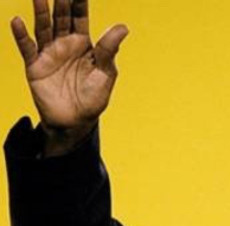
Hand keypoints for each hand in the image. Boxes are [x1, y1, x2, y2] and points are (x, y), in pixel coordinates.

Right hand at [10, 0, 128, 151]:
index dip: (79, 2)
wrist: (76, 122)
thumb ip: (109, 50)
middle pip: (61, 18)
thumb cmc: (94, 98)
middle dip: (60, 2)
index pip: (80, 17)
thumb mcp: (105, 73)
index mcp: (84, 44)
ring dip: (40, 12)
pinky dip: (21, 35)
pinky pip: (27, 48)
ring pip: (43, 28)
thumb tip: (123, 27)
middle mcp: (65, 45)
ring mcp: (49, 54)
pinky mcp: (35, 66)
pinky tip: (17, 21)